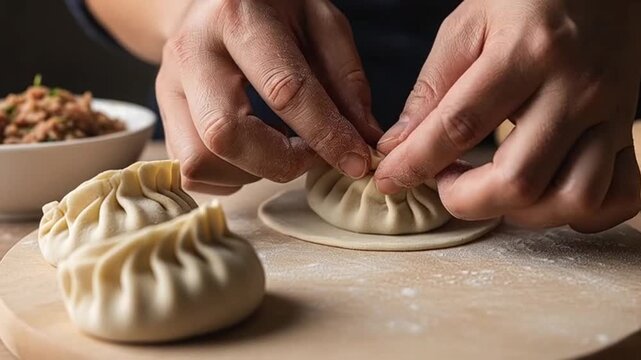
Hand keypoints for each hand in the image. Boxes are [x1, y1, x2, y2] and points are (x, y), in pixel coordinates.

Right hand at [156, 0, 381, 193]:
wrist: (208, 1)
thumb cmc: (271, 11)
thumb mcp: (320, 22)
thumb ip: (345, 78)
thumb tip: (363, 139)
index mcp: (238, 18)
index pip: (284, 90)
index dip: (326, 135)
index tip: (357, 161)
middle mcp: (192, 53)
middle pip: (226, 135)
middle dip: (281, 163)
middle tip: (313, 158)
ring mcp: (169, 86)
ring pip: (201, 161)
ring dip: (253, 173)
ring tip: (283, 152)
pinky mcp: (164, 115)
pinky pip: (191, 171)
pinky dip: (231, 177)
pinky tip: (255, 155)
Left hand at [374, 0, 640, 231]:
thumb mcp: (468, 25)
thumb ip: (432, 88)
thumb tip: (398, 145)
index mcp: (527, 52)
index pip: (460, 126)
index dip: (415, 163)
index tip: (389, 179)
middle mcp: (576, 89)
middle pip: (519, 180)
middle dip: (466, 199)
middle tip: (444, 183)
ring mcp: (611, 113)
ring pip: (573, 198)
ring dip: (521, 212)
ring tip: (491, 189)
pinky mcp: (627, 129)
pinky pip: (619, 194)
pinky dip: (583, 212)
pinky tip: (548, 196)